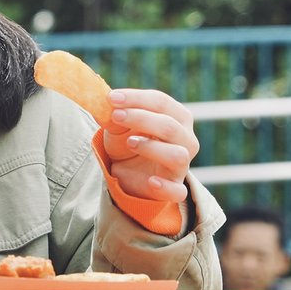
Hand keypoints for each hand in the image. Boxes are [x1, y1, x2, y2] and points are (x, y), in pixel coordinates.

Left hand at [101, 88, 197, 203]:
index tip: (111, 98)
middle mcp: (185, 139)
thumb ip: (114, 114)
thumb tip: (104, 103)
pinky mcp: (174, 188)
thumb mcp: (119, 125)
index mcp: (177, 117)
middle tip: (115, 115)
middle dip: (141, 118)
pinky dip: (165, 186)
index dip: (136, 98)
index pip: (161, 102)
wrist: (127, 173)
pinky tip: (151, 181)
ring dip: (152, 147)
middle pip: (170, 126)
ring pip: (177, 155)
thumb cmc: (130, 141)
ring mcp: (181, 165)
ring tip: (130, 143)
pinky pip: (177, 191)